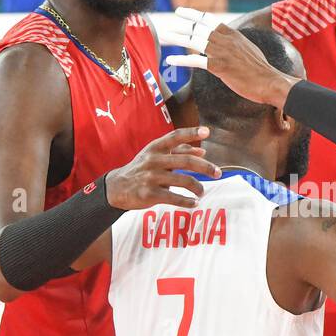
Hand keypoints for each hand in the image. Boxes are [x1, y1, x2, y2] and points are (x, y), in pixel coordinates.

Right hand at [103, 126, 218, 210]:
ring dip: (197, 188)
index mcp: (156, 148)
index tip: (207, 132)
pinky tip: (194, 203)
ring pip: (183, 181)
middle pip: (185, 162)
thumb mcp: (155, 155)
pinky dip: (187, 202)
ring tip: (202, 192)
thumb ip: (178, 152)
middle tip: (218, 173)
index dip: (191, 133)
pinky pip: (174, 198)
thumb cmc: (142, 168)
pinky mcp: (149, 194)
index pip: (175, 137)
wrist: (117, 187)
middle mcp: (154, 160)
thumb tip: (203, 152)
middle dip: (205, 167)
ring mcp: (151, 177)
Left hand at [163, 8, 298, 106]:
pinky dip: (181, 60)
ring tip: (165, 37)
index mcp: (232, 33)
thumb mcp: (248, 48)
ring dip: (177, 38)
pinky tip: (170, 60)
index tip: (181, 12)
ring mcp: (222, 52)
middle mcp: (225, 39)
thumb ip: (235, 43)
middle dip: (181, 26)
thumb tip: (229, 41)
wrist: (269, 81)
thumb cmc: (260, 69)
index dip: (193, 14)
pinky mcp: (219, 66)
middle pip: (198, 28)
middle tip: (167, 25)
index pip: (209, 19)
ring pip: (194, 41)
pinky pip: (195, 61)